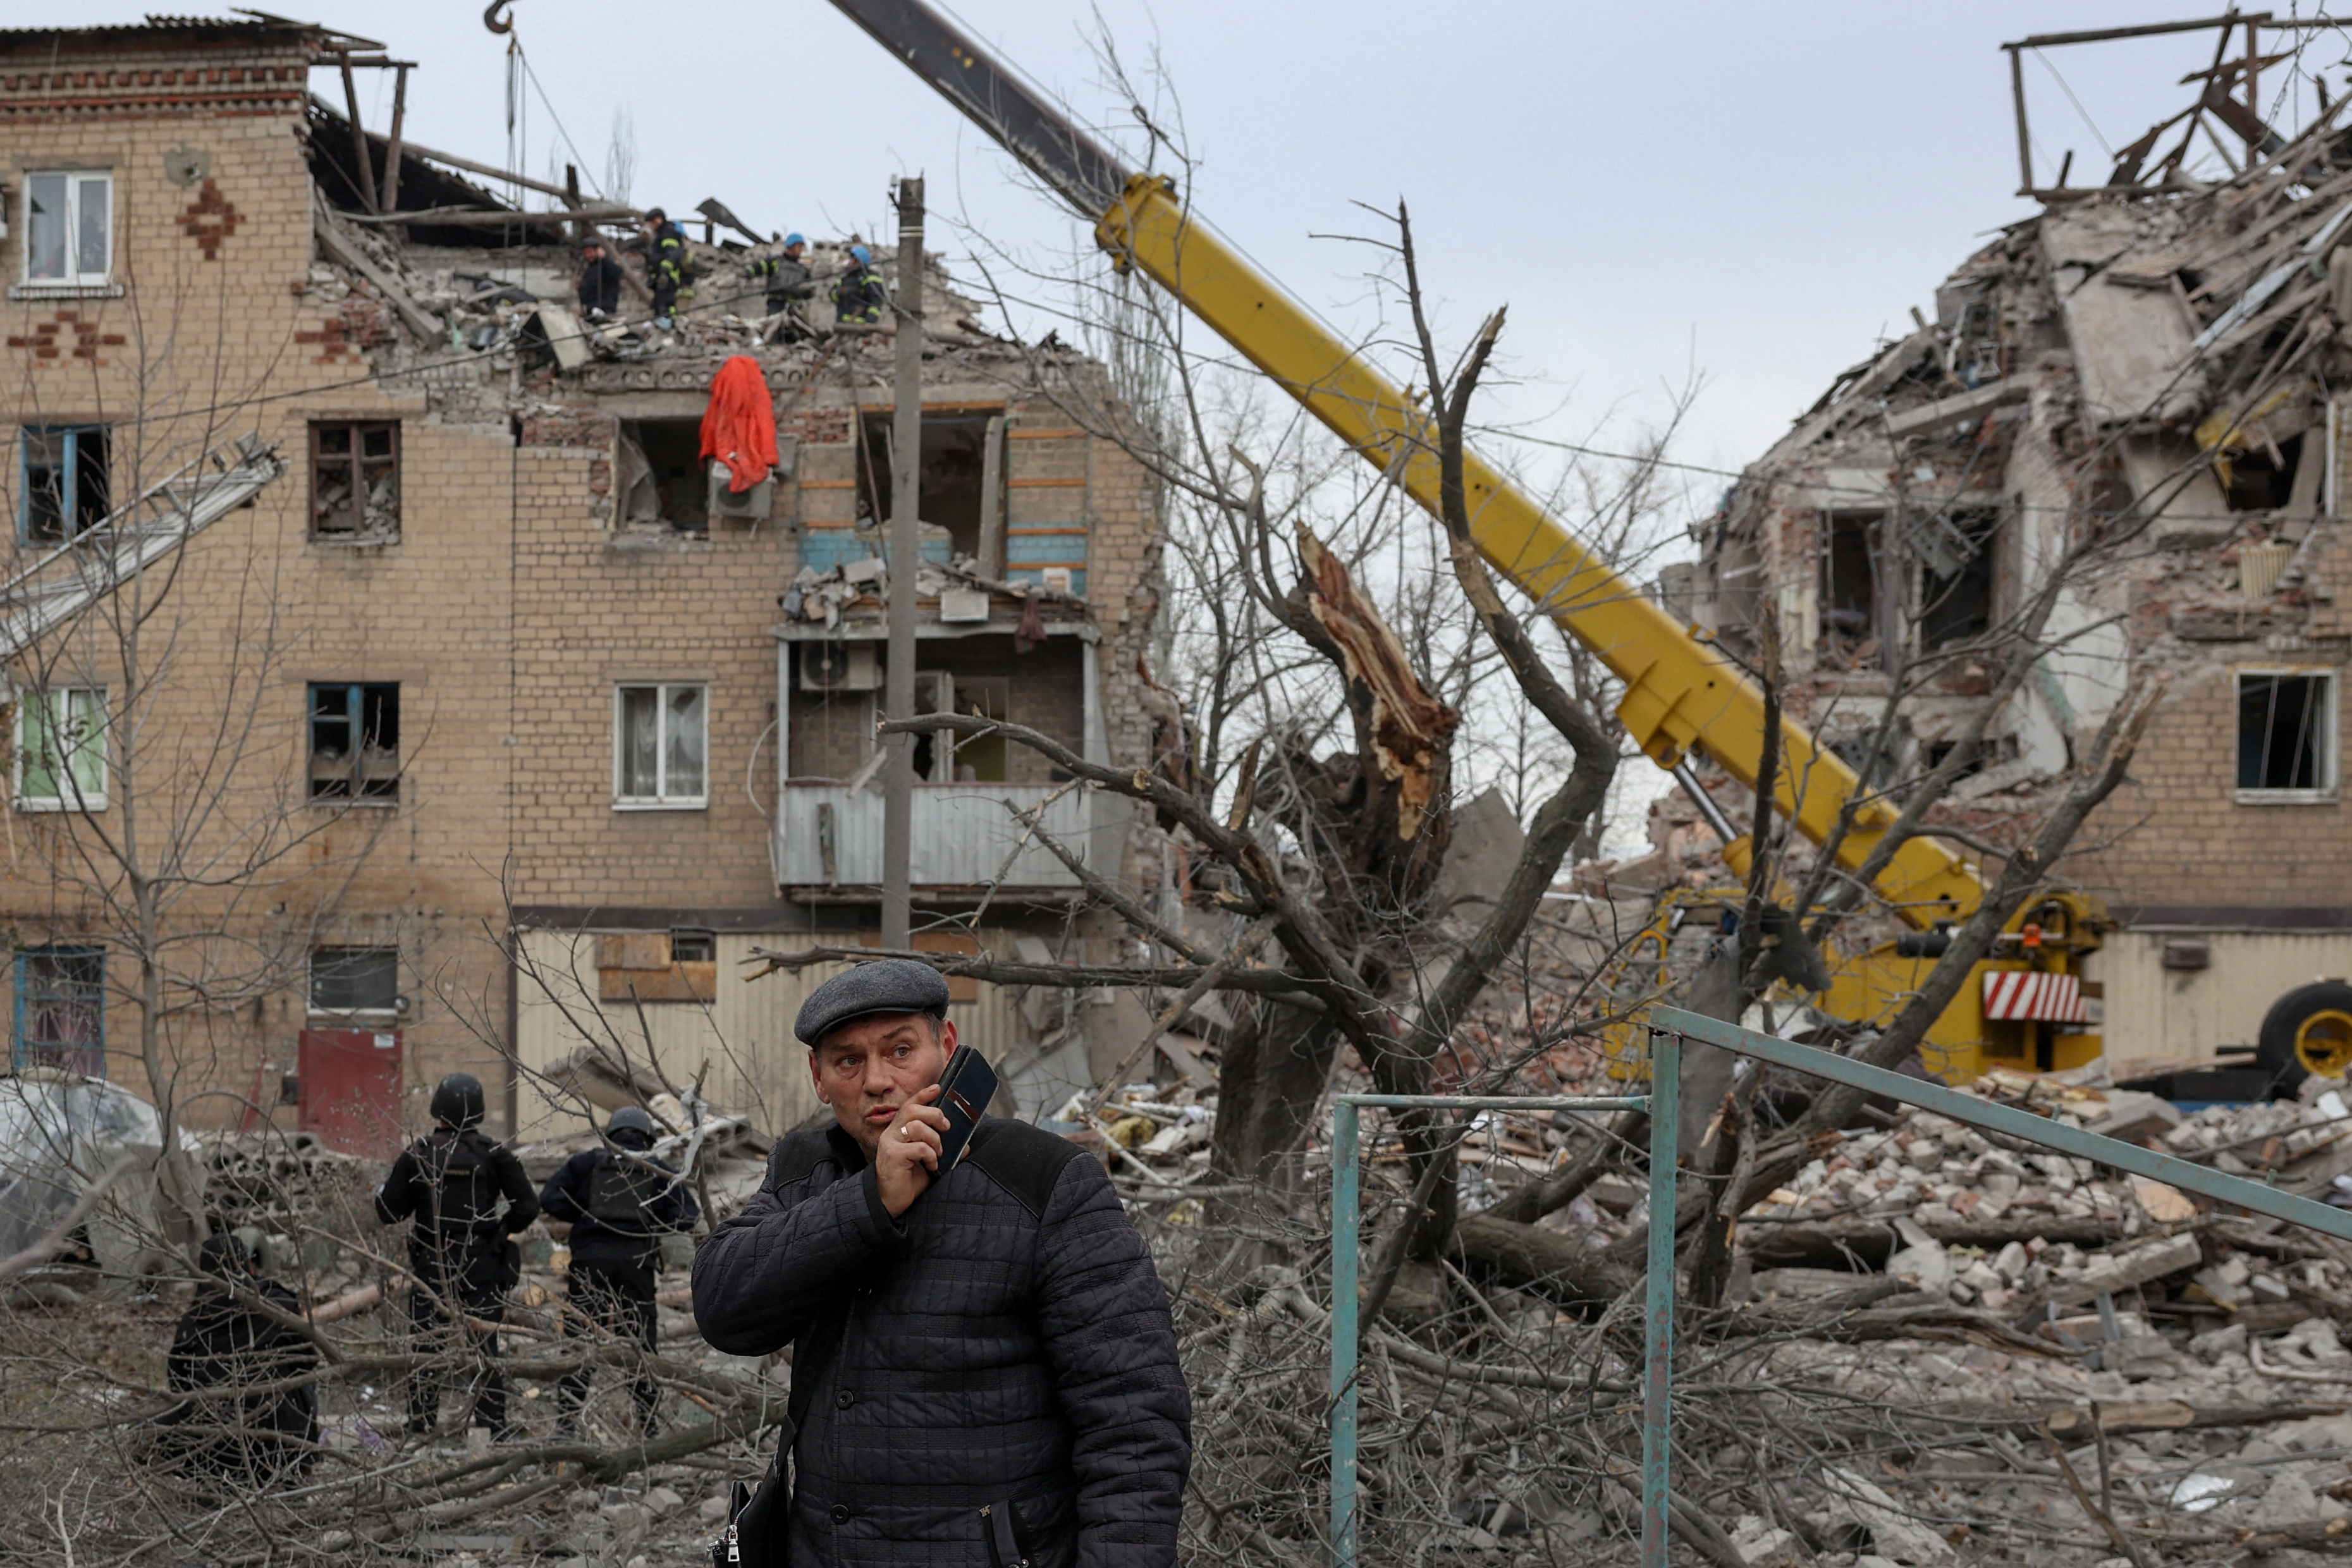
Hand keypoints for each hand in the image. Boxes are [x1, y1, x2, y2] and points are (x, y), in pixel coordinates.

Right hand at [874, 1086, 949, 1217]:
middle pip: (913, 1110)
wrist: (890, 1203)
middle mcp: (892, 1133)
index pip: (909, 1105)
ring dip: (934, 1138)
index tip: (938, 1088)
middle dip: (935, 1115)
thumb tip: (966, 1147)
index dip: (923, 1095)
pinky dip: (930, 1155)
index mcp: (899, 1131)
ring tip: (938, 1152)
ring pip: (917, 1126)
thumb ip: (942, 1151)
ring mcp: (890, 1143)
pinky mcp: (892, 1155)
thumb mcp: (928, 1162)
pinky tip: (931, 1165)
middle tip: (946, 1128)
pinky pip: (918, 1147)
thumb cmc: (908, 1181)